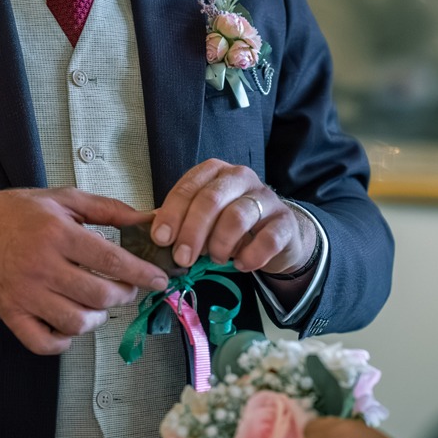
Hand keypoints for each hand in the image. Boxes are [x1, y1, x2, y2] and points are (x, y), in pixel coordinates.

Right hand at [0, 188, 167, 354]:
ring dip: (97, 318)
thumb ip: (110, 209)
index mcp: (57, 234)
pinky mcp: (11, 315)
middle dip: (124, 295)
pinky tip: (70, 323)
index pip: (111, 261)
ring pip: (76, 323)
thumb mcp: (64, 199)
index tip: (159, 279)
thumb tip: (149, 219)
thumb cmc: (17, 213)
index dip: (142, 274)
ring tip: (98, 304)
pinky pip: (44, 343)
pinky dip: (64, 341)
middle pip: (99, 296)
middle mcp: (42, 266)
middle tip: (126, 288)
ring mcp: (25, 294)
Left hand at [149, 159, 313, 273]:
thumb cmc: (229, 224)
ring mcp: (266, 198)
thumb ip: (180, 222)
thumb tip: (152, 237)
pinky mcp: (285, 222)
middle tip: (182, 259)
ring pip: (238, 216)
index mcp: (215, 172)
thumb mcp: (202, 218)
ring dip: (221, 244)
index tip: (161, 239)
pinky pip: (268, 238)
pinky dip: (251, 256)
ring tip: (216, 260)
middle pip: (211, 199)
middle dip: (192, 232)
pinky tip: (241, 265)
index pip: (189, 187)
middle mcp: (240, 178)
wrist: (277, 234)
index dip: (172, 213)